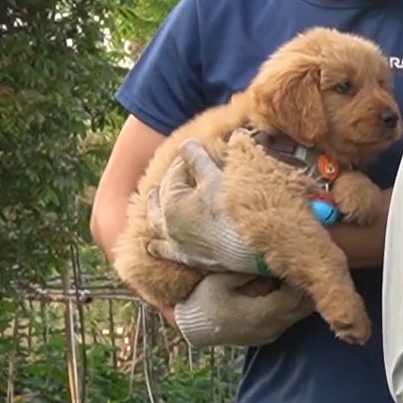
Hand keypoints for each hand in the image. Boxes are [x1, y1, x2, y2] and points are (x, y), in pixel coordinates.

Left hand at [145, 140, 260, 273]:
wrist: (251, 249)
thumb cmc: (233, 211)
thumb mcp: (215, 178)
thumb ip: (198, 159)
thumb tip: (187, 143)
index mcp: (172, 201)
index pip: (177, 173)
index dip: (188, 160)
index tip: (198, 151)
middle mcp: (167, 224)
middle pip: (163, 197)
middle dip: (170, 182)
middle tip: (179, 170)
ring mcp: (176, 243)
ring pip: (157, 224)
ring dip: (155, 211)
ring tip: (155, 198)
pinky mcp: (188, 259)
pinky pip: (166, 252)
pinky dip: (158, 247)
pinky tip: (151, 246)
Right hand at [172, 272, 312, 347]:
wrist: (192, 328)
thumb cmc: (204, 302)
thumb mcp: (221, 281)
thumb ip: (248, 271)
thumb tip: (268, 259)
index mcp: (261, 315)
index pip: (294, 298)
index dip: (300, 280)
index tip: (298, 261)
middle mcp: (271, 328)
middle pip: (303, 308)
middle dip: (307, 287)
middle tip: (305, 265)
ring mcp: (270, 335)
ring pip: (299, 316)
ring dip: (302, 297)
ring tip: (297, 275)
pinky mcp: (268, 337)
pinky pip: (289, 320)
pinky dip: (293, 306)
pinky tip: (288, 289)